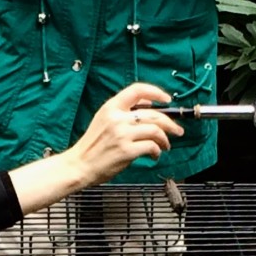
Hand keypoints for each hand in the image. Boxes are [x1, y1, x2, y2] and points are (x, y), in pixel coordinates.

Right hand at [6, 83, 182, 215]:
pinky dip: (157, 151)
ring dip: (165, 139)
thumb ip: (123, 113)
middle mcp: (117, 118)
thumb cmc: (92, 147)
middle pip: (153, 113)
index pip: (137, 90)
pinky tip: (154, 155)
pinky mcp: (126, 151)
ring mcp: (122, 134)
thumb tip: (148, 106)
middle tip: (177, 130)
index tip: (166, 99)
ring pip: (155, 130)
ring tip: (165, 146)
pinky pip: (151, 146)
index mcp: (111, 107)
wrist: (79, 166)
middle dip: (170, 123)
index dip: (155, 92)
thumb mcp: (103, 121)